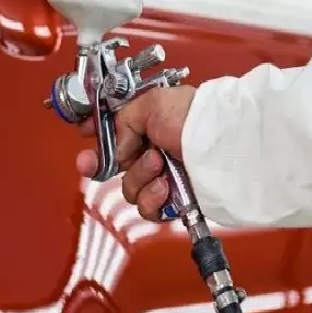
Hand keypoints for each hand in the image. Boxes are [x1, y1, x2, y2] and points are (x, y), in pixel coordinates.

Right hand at [76, 86, 195, 220]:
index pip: (114, 137)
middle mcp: (156, 152)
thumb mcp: (151, 103)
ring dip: (139, 178)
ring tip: (159, 167)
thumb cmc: (196, 118)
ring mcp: (165, 178)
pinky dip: (152, 200)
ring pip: (129, 190)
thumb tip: (117, 147)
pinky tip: (165, 188)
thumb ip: (123, 121)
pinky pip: (148, 209)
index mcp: (150, 127)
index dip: (97, 143)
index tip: (85, 143)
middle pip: (117, 168)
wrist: (226, 145)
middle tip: (113, 159)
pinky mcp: (175, 201)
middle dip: (113, 163)